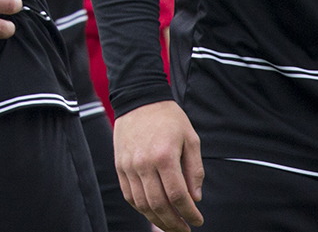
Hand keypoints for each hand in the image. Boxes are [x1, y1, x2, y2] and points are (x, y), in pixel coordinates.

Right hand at [114, 100, 204, 230]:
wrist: (139, 99)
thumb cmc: (169, 118)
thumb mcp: (191, 139)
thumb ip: (195, 170)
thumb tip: (195, 198)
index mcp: (164, 156)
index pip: (178, 196)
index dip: (190, 213)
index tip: (198, 221)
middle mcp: (143, 163)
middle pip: (159, 205)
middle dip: (174, 223)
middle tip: (185, 230)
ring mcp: (128, 165)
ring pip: (142, 204)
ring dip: (157, 220)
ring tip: (170, 226)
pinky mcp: (119, 165)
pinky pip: (129, 195)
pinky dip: (141, 208)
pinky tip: (152, 213)